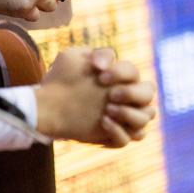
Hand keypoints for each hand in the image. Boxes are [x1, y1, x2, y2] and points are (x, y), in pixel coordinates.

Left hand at [35, 48, 155, 146]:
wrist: (45, 106)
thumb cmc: (62, 81)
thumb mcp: (73, 58)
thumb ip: (96, 53)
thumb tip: (106, 65)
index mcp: (121, 78)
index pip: (135, 73)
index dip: (122, 73)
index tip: (101, 77)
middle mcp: (127, 98)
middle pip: (149, 93)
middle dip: (133, 93)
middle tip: (112, 95)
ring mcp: (122, 118)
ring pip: (146, 117)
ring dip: (130, 114)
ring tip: (107, 111)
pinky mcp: (112, 136)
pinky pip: (128, 139)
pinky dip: (119, 132)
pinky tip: (102, 123)